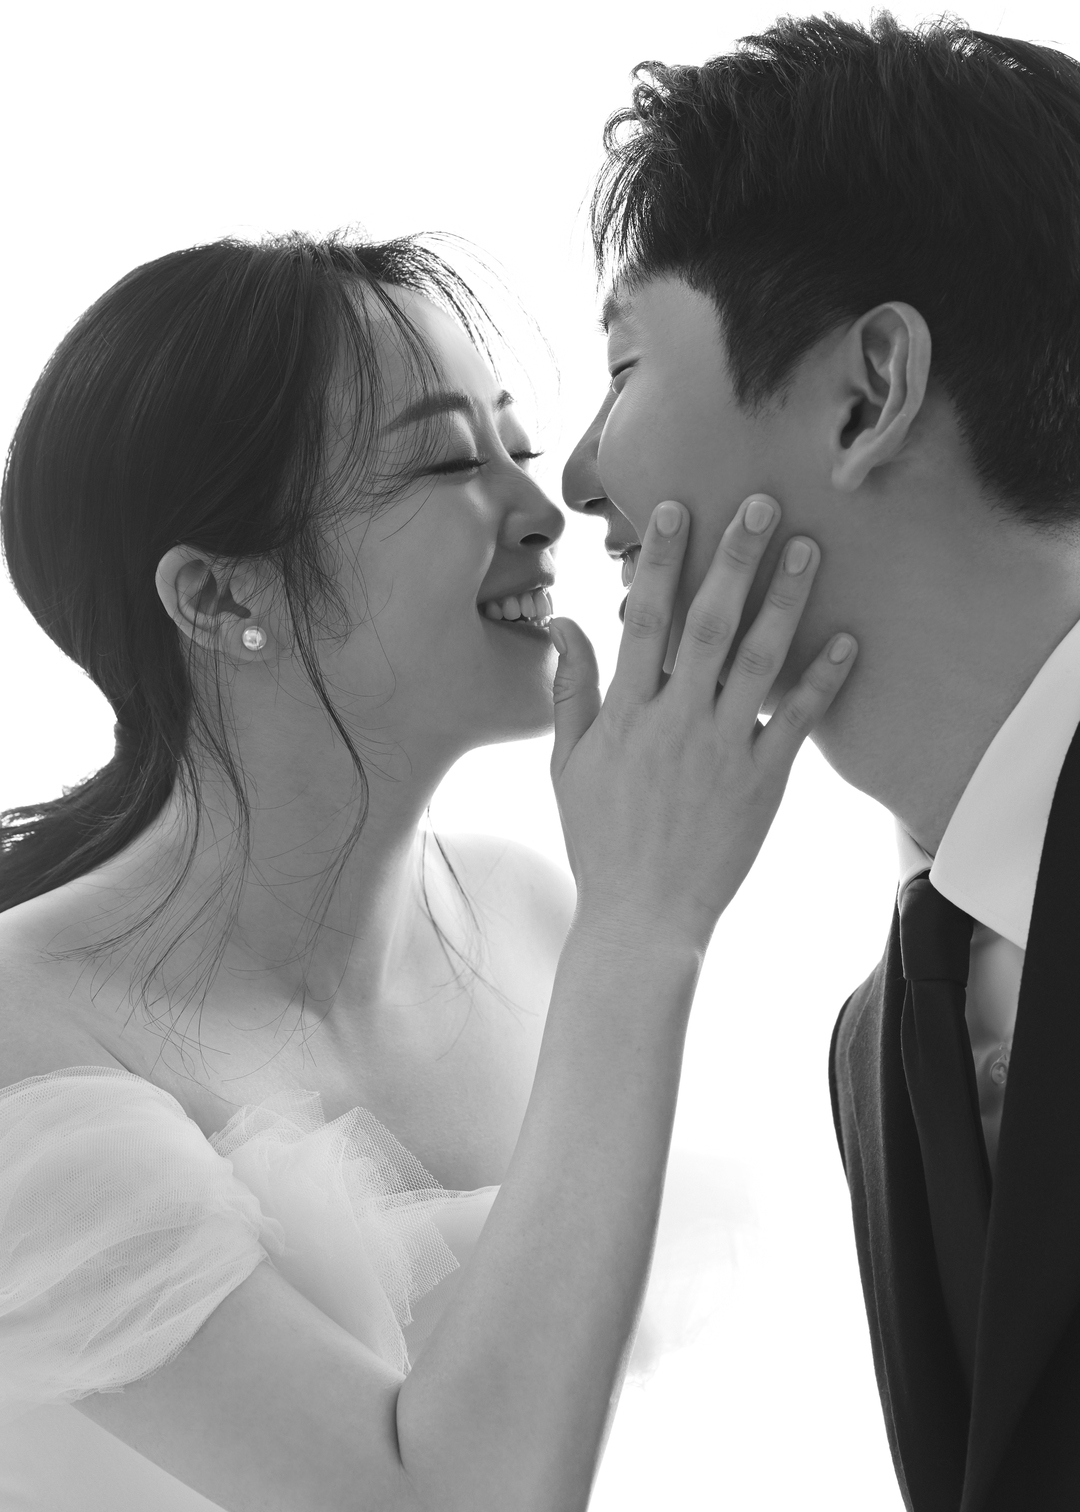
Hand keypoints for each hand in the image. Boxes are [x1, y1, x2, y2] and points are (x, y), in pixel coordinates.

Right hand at [548, 494, 855, 950]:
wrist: (643, 916)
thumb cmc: (601, 839)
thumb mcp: (567, 765)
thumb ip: (570, 691)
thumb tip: (564, 624)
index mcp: (626, 714)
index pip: (643, 620)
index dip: (659, 560)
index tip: (676, 509)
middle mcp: (676, 721)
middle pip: (709, 624)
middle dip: (734, 558)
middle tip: (761, 503)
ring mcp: (723, 749)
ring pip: (759, 660)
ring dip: (786, 600)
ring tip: (808, 548)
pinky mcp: (763, 781)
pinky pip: (797, 721)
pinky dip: (823, 680)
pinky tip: (848, 640)